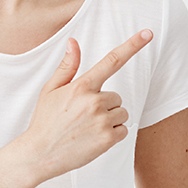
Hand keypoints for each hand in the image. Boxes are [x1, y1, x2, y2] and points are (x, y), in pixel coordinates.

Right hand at [21, 30, 152, 182]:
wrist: (40, 153)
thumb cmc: (45, 120)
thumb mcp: (51, 89)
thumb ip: (68, 66)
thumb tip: (73, 42)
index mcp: (81, 85)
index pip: (111, 61)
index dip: (132, 45)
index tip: (148, 34)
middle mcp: (94, 101)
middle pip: (116, 96)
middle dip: (105, 104)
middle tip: (84, 115)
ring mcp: (102, 120)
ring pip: (121, 113)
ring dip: (110, 119)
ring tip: (87, 127)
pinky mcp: (107, 139)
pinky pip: (123, 129)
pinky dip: (113, 133)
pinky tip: (93, 137)